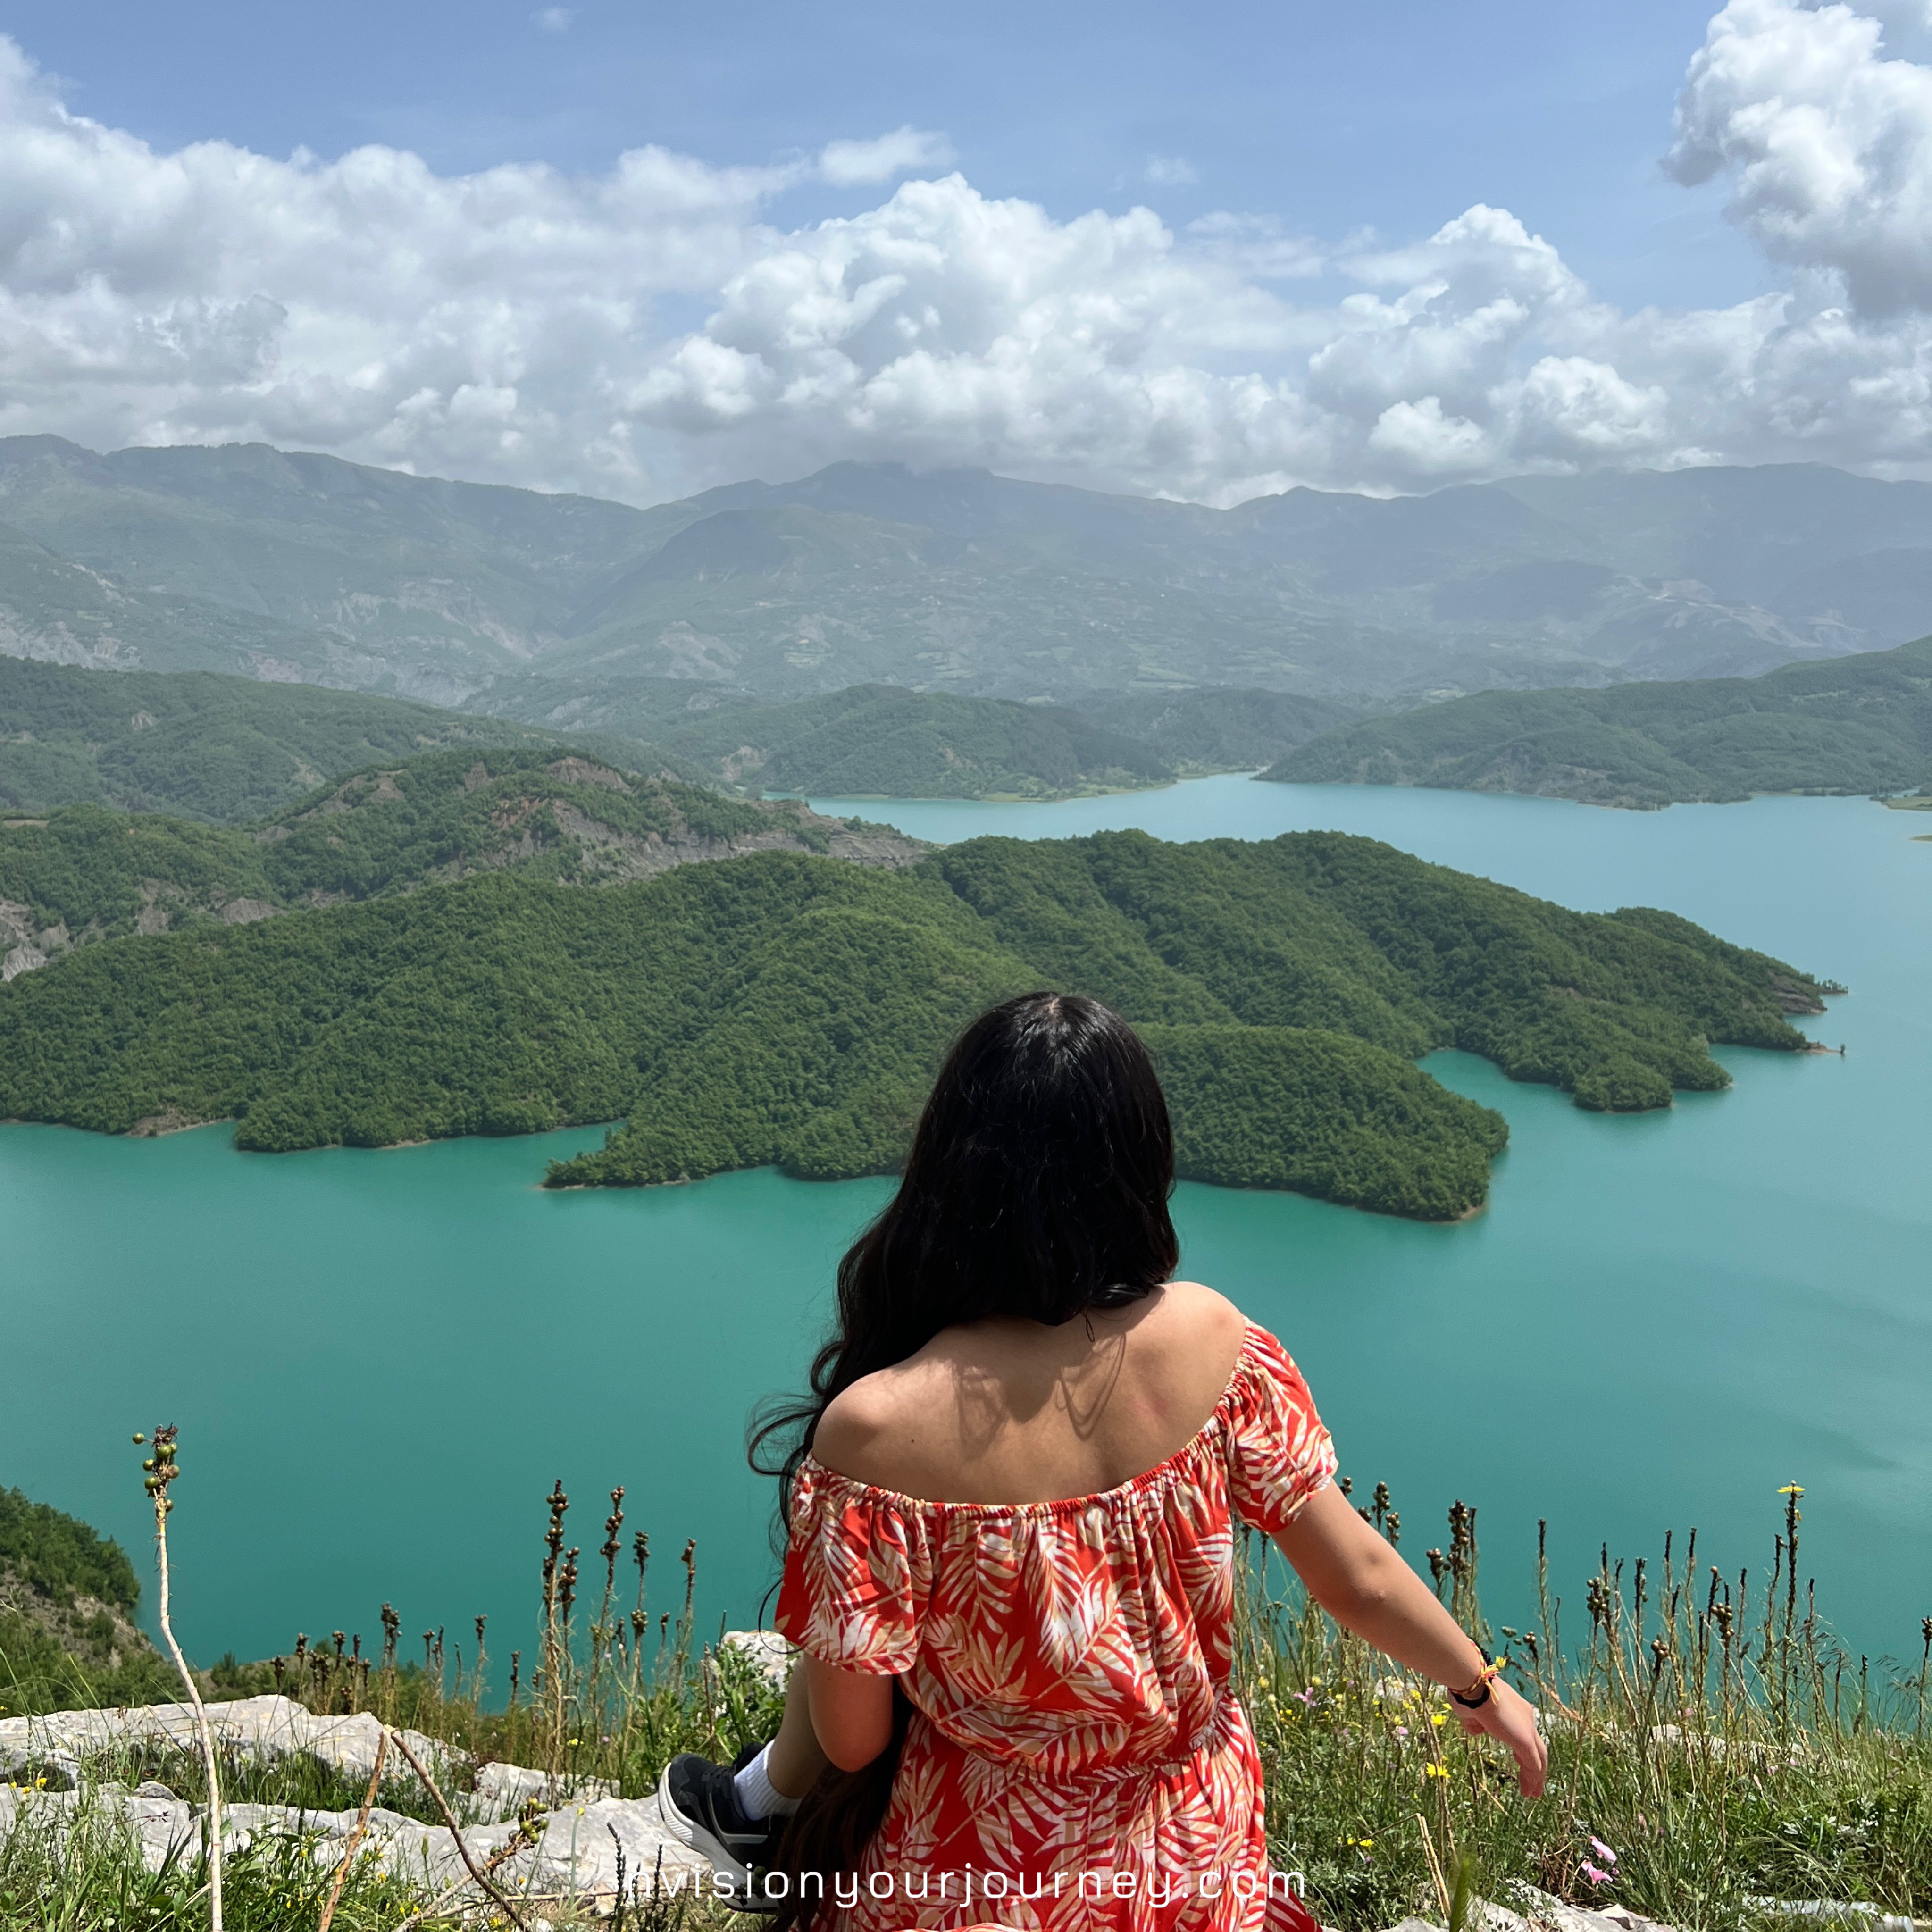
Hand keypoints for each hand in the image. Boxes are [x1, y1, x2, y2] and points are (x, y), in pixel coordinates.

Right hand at [1457, 1677, 1546, 1797]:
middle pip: (1537, 1748)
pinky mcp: (1525, 1740)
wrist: (1474, 1684)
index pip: (1525, 1732)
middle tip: (1534, 1785)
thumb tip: (1478, 1729)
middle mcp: (1527, 1718)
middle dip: (1536, 1768)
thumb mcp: (1470, 1711)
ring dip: (1536, 1777)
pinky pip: (1534, 1764)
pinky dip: (1533, 1778)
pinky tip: (1529, 1790)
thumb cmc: (1468, 1694)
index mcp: (1516, 1709)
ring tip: (1532, 1794)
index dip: (1523, 1749)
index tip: (1519, 1763)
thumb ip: (1476, 1723)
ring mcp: (1528, 1729)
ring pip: (1539, 1758)